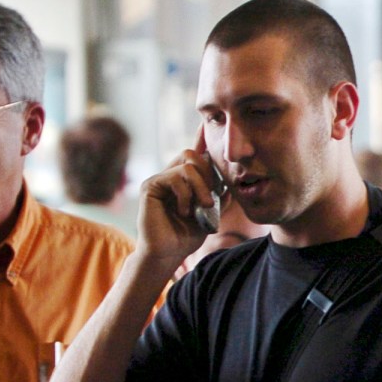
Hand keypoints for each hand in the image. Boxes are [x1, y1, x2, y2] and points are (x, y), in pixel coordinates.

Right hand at [137, 130, 221, 266]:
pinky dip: (186, 195)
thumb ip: (219, 197)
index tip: (207, 127)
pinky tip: (185, 211)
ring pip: (187, 165)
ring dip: (201, 187)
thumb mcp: (210, 214)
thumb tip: (232, 181)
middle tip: (211, 198)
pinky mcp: (150, 186)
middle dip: (209, 174)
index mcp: (183, 180)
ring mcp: (159, 179)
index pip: (194, 155)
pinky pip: (175, 177)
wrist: (168, 254)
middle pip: (192, 154)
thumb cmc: (186, 236)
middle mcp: (169, 175)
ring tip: (203, 206)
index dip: (202, 140)